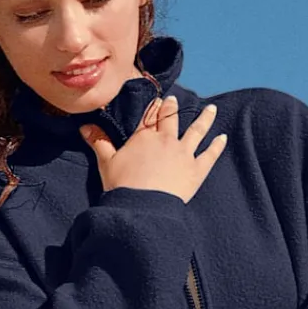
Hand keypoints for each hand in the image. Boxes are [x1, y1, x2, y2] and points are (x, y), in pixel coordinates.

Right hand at [79, 96, 226, 203]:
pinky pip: (210, 155)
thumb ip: (98, 142)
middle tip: (176, 100)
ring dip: (204, 119)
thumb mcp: (106, 162)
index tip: (158, 100)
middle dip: (173, 108)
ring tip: (211, 108)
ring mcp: (184, 153)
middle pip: (171, 119)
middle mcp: (166, 140)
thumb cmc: (122, 186)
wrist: (142, 208)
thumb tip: (84, 126)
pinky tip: (223, 137)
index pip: (150, 116)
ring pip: (196, 131)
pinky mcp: (196, 171)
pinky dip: (217, 146)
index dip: (153, 107)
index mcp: (144, 136)